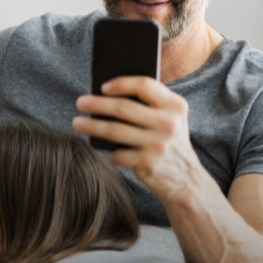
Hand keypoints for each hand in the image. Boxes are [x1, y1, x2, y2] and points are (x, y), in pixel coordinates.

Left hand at [71, 76, 205, 200]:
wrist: (186, 178)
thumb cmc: (169, 141)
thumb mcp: (171, 118)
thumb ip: (151, 104)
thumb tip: (108, 93)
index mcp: (175, 106)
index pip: (144, 85)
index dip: (121, 83)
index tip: (102, 86)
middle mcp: (168, 123)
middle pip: (123, 108)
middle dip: (97, 104)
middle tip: (80, 102)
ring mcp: (157, 144)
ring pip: (115, 130)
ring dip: (92, 126)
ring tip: (77, 123)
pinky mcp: (147, 162)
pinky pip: (118, 154)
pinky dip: (110, 153)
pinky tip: (108, 151)